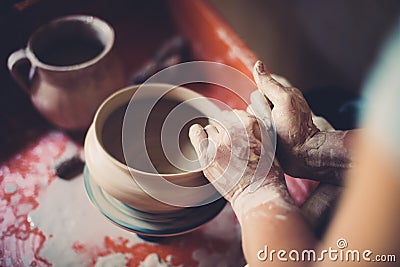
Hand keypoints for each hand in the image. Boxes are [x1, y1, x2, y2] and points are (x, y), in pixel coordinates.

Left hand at [189, 109, 284, 202]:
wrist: (257, 193)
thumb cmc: (266, 171)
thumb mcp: (268, 142)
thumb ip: (254, 127)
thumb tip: (241, 116)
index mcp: (250, 124)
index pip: (236, 114)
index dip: (237, 124)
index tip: (238, 133)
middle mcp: (232, 130)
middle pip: (222, 121)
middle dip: (226, 131)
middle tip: (231, 145)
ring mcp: (218, 143)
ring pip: (210, 128)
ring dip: (214, 136)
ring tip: (221, 149)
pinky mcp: (206, 156)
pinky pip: (196, 134)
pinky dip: (197, 133)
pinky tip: (200, 137)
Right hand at [251, 61, 354, 183]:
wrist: (302, 157)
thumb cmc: (296, 131)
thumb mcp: (284, 102)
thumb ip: (270, 85)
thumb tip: (258, 65)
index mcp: (282, 97)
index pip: (257, 94)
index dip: (261, 103)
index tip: (270, 112)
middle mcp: (276, 109)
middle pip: (253, 108)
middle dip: (258, 116)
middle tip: (271, 126)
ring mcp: (272, 123)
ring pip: (251, 120)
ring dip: (257, 128)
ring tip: (269, 136)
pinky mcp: (268, 136)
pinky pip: (253, 132)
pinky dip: (256, 136)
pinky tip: (264, 141)